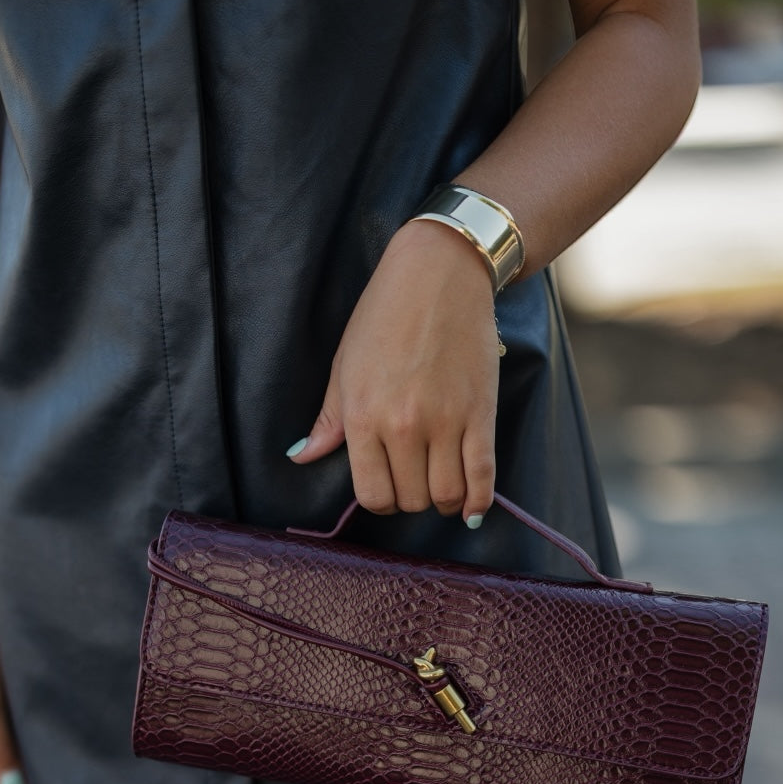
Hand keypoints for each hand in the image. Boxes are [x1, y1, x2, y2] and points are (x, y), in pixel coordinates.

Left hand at [285, 219, 499, 525]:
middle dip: (411, 500)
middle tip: (414, 481)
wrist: (438, 275)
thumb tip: (300, 457)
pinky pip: (482, 476)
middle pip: (411, 500)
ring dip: (443, 501)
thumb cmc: (383, 317)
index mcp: (364, 416)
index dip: (380, 502)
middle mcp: (404, 425)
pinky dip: (478, 501)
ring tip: (441, 487)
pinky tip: (471, 508)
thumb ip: (327, 421)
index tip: (387, 489)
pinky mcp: (480, 413)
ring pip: (446, 495)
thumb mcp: (344, 367)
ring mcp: (446, 421)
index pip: (373, 495)